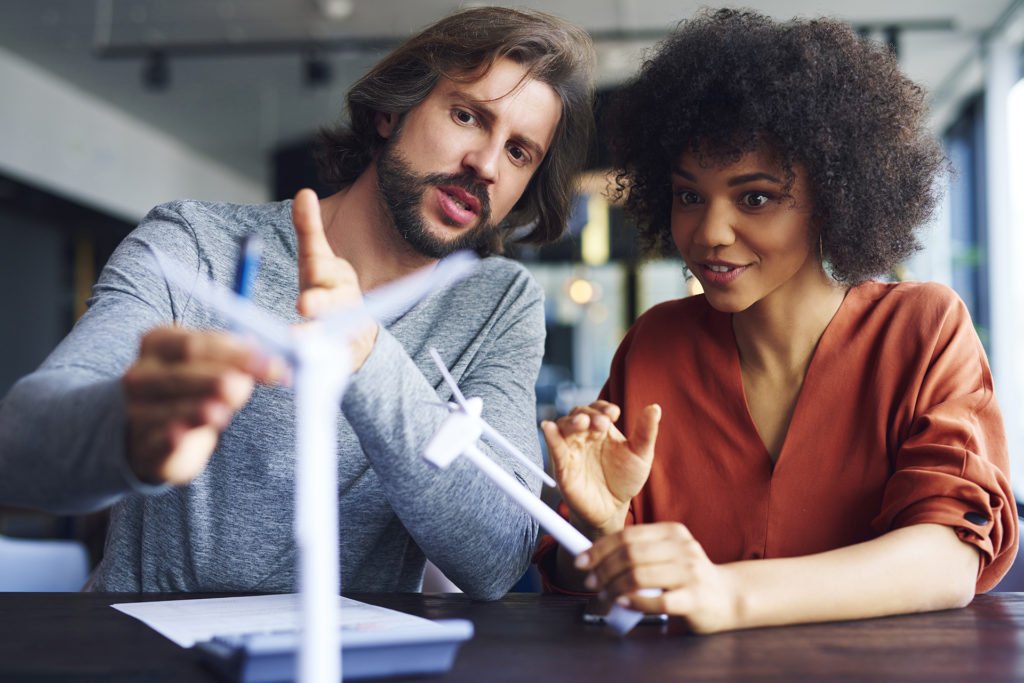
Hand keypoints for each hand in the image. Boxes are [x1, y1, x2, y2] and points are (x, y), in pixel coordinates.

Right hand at [122, 326, 285, 484]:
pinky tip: (182, 436)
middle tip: (246, 386)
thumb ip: (242, 357)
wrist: (154, 429)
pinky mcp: (145, 447)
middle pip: (181, 374)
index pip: (196, 344)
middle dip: (218, 379)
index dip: (235, 354)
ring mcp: (138, 411)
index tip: (271, 364)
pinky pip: (159, 441)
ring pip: (170, 409)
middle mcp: (142, 374)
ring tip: (220, 412)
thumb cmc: (193, 386)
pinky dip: (171, 438)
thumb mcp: (214, 363)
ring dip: (198, 409)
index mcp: (160, 342)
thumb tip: (279, 351)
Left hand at [292, 188, 376, 368]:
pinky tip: (298, 368)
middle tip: (304, 307)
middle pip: (330, 302)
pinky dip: (313, 364)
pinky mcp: (338, 359)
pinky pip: (326, 361)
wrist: (355, 333)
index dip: (317, 275)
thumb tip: (304, 193)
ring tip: (294, 344)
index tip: (308, 282)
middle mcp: (343, 303)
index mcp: (336, 277)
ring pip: (326, 333)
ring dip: (311, 339)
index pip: (324, 272)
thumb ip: (310, 230)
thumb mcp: (319, 260)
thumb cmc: (328, 290)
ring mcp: (342, 332)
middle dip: (318, 304)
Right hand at [541, 401, 659, 536]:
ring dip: (571, 422)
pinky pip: (554, 448)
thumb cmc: (625, 480)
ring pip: (564, 426)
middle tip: (602, 423)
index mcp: (602, 429)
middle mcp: (585, 435)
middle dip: (590, 415)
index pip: (598, 409)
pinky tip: (548, 427)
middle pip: (580, 414)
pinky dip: (550, 436)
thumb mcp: (640, 454)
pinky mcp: (562, 465)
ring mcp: (572, 449)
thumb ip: (646, 432)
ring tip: (582, 423)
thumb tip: (655, 407)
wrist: (613, 509)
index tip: (613, 414)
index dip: (603, 408)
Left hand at [578, 522, 741, 633]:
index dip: (600, 548)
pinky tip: (623, 603)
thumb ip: (639, 552)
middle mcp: (683, 548)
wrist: (728, 597)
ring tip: (606, 594)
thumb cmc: (688, 577)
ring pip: (639, 575)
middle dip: (603, 569)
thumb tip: (594, 556)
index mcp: (672, 533)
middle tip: (590, 582)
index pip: (628, 535)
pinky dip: (634, 602)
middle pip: (630, 554)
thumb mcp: (667, 554)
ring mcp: (690, 573)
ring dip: (614, 587)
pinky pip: (657, 601)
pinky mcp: (695, 598)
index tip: (582, 560)